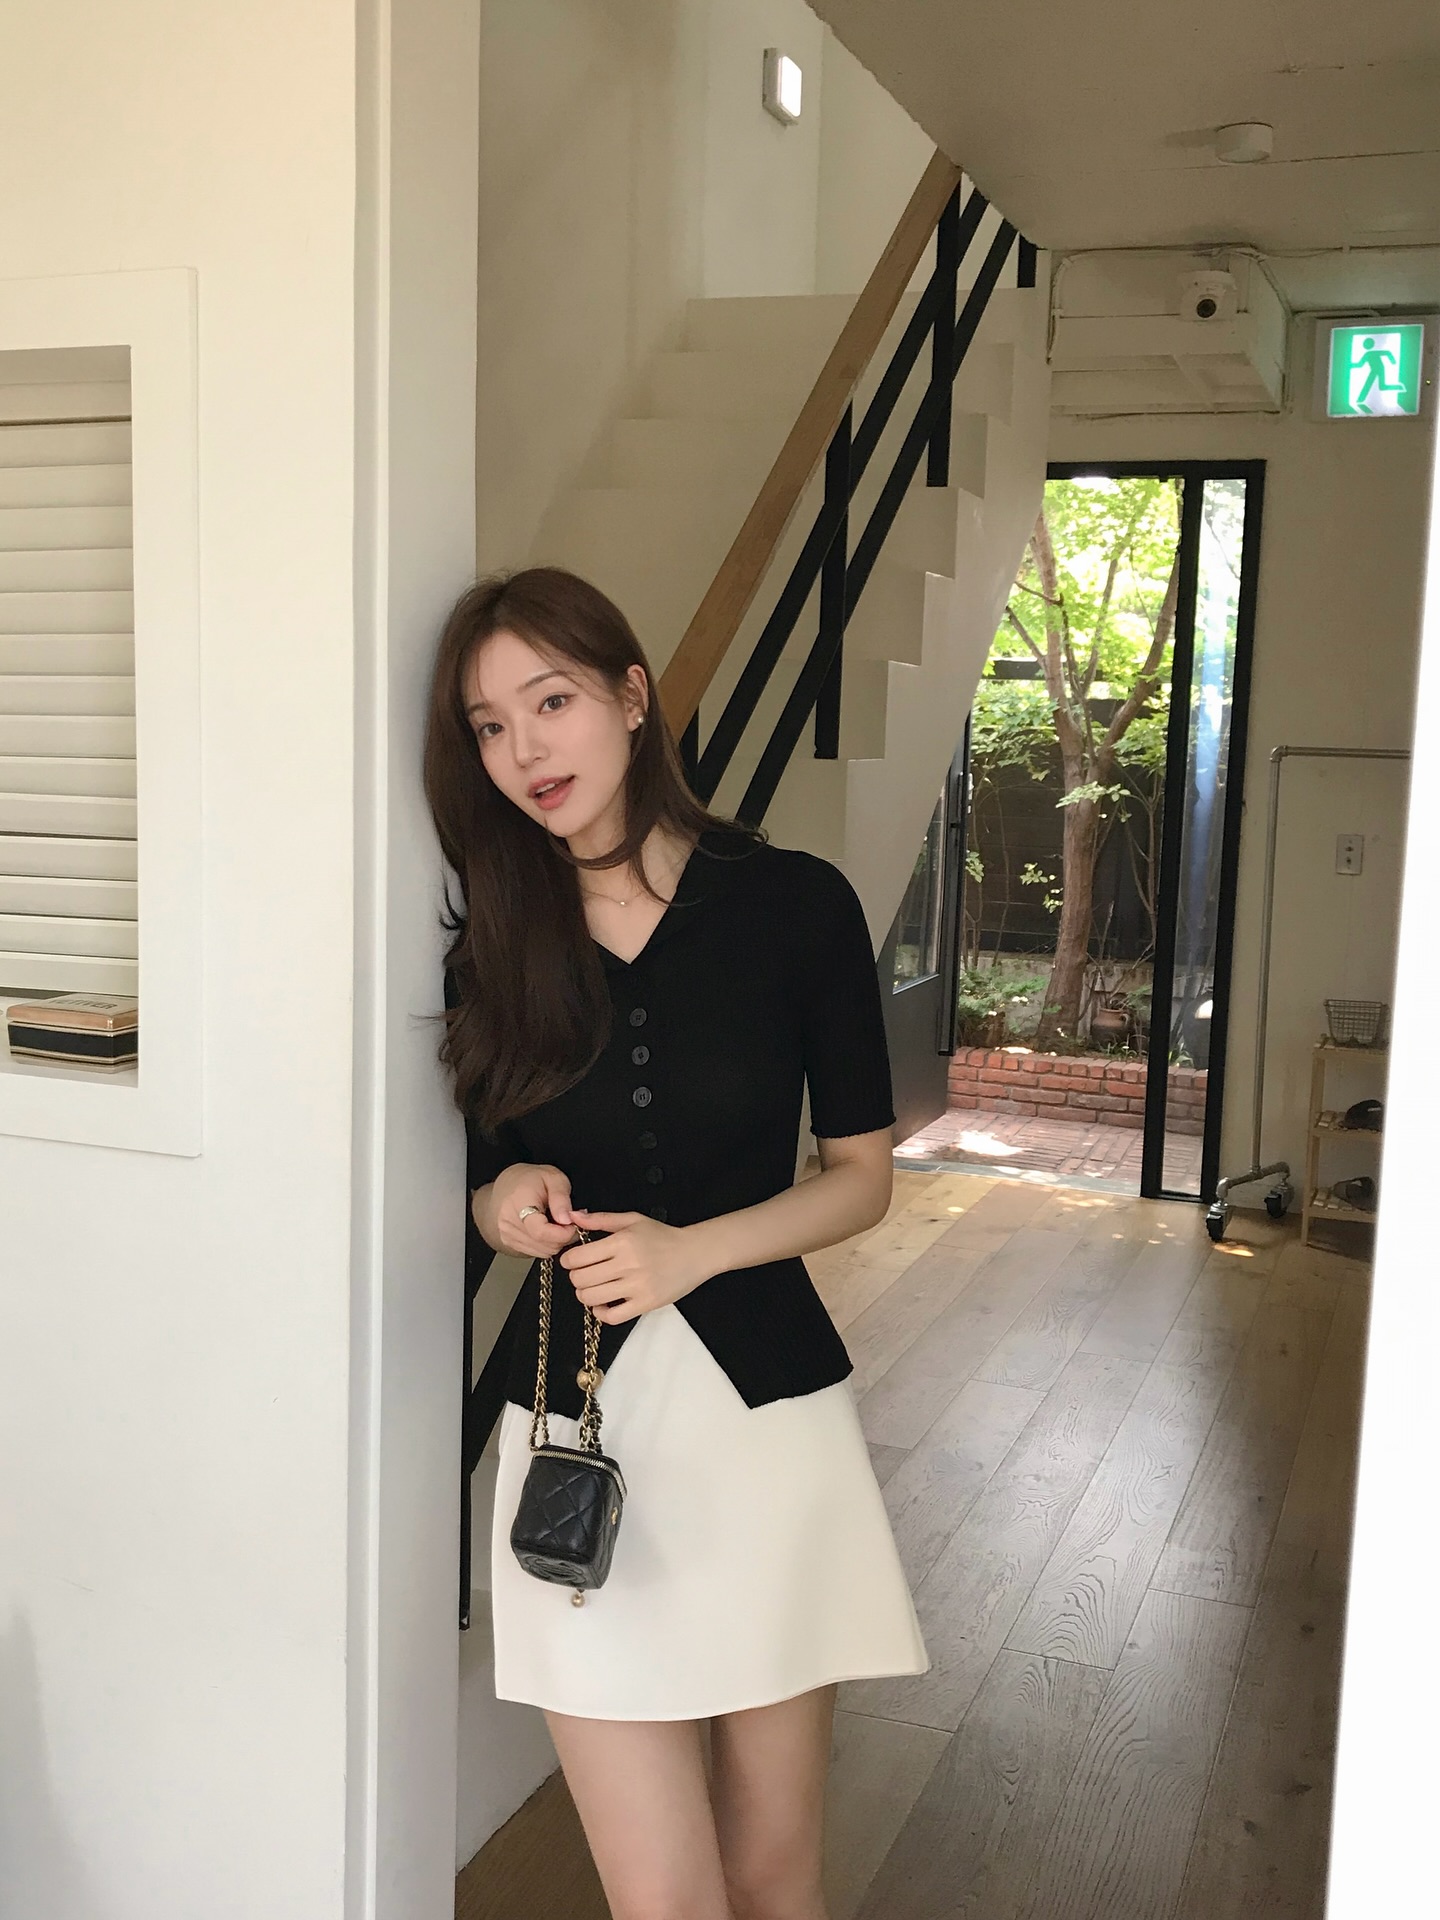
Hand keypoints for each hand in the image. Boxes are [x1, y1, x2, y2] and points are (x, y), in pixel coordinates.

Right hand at [484, 1163, 580, 1258]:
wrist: (507, 1186)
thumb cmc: (531, 1179)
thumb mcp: (553, 1178)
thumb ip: (561, 1198)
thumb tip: (567, 1220)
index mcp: (519, 1202)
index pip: (540, 1231)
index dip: (563, 1233)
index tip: (574, 1224)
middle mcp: (509, 1221)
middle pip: (544, 1244)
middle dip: (564, 1237)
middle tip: (570, 1221)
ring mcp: (507, 1234)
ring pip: (543, 1251)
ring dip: (557, 1241)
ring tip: (559, 1223)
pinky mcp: (509, 1243)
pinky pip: (537, 1252)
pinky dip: (548, 1244)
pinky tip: (548, 1229)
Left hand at [559, 1209, 711, 1323]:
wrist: (695, 1253)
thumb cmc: (663, 1236)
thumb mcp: (632, 1220)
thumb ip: (601, 1219)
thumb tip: (574, 1217)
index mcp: (622, 1242)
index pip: (577, 1258)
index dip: (568, 1260)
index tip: (572, 1260)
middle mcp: (628, 1265)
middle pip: (581, 1280)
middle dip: (576, 1277)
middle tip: (583, 1274)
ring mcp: (637, 1287)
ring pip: (591, 1298)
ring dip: (586, 1295)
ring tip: (594, 1288)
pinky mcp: (645, 1304)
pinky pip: (612, 1317)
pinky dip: (601, 1312)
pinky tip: (604, 1303)